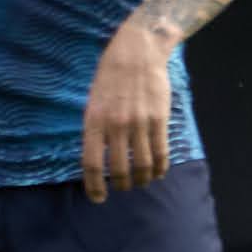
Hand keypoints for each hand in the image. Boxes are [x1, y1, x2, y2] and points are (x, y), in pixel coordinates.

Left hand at [81, 26, 174, 197]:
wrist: (136, 53)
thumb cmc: (109, 76)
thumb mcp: (92, 100)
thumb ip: (95, 126)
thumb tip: (96, 154)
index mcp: (93, 120)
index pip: (91, 162)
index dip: (94, 185)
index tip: (98, 199)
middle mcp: (115, 125)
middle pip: (118, 168)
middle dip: (120, 185)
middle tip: (122, 188)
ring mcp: (138, 124)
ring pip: (142, 165)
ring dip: (142, 179)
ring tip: (140, 182)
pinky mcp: (158, 121)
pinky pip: (161, 153)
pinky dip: (160, 168)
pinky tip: (158, 173)